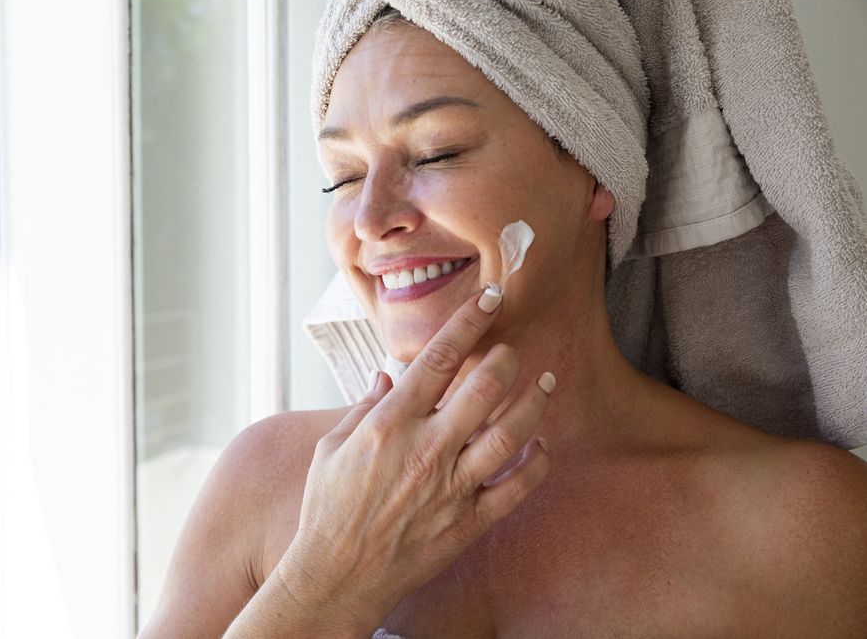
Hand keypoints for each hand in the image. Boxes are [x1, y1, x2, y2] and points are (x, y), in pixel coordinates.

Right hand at [278, 287, 553, 631]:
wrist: (337, 575)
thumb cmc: (328, 509)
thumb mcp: (331, 447)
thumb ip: (364, 406)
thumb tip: (386, 376)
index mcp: (390, 423)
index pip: (439, 357)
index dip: (469, 321)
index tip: (490, 297)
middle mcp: (427, 449)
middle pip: (485, 388)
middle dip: (507, 358)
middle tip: (512, 349)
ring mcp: (452, 487)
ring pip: (511, 434)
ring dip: (535, 402)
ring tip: (546, 382)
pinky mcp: (469, 521)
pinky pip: (517, 488)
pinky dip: (538, 464)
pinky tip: (543, 445)